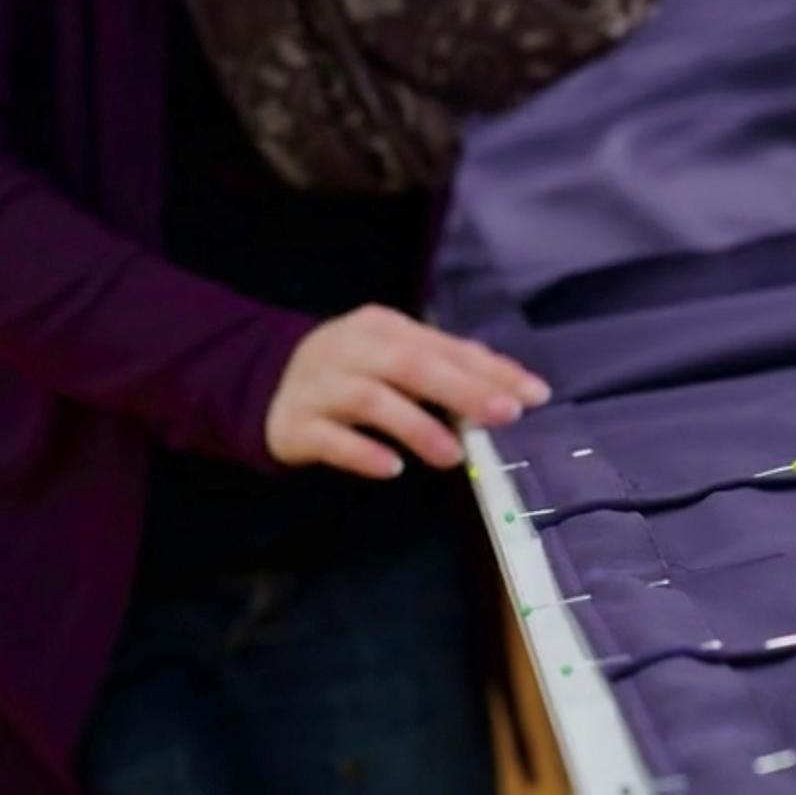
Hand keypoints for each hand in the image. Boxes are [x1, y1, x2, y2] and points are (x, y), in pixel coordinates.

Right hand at [264, 304, 551, 479]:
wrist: (262, 383)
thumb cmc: (347, 371)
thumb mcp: (392, 355)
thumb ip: (444, 364)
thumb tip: (505, 381)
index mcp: (382, 328)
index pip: (444, 346)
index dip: (491, 370)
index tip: (533, 395)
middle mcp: (350, 349)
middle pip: (411, 365)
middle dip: (462, 389)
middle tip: (503, 416)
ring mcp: (319, 385)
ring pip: (370, 399)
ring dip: (416, 426)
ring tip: (452, 455)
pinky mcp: (295, 424)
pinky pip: (329, 438)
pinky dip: (361, 452)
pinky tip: (390, 467)